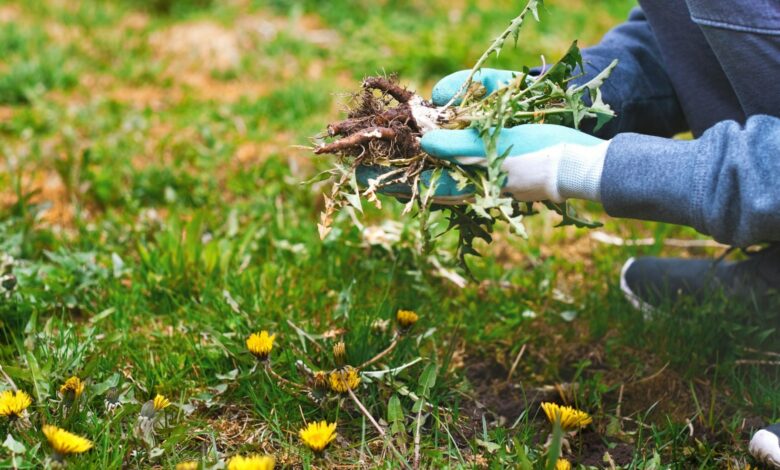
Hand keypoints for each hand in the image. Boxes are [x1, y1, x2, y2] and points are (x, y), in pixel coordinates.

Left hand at [356, 69, 609, 204]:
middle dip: (394, 169)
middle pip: (420, 176)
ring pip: (435, 168)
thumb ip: (459, 146)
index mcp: (465, 182)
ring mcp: (478, 172)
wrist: (580, 165)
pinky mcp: (492, 162)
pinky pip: (456, 161)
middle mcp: (466, 180)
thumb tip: (425, 140)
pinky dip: (438, 154)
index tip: (358, 171)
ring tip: (387, 155)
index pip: (415, 182)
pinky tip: (429, 146)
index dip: (387, 177)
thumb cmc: (540, 157)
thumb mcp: (497, 148)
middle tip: (364, 162)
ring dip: (412, 161)